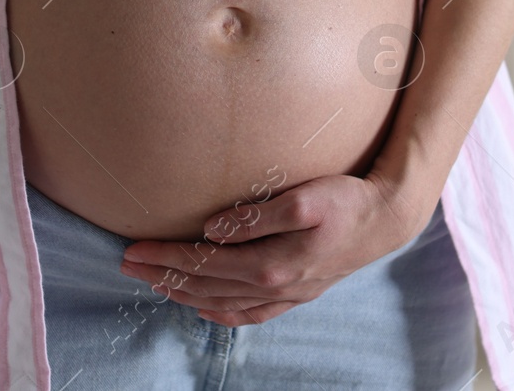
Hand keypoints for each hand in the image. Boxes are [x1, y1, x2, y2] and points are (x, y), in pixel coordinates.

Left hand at [116, 171, 435, 326]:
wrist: (387, 220)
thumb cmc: (345, 200)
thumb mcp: (304, 199)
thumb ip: (257, 215)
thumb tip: (212, 228)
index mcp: (272, 264)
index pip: (203, 263)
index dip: (166, 256)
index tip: (133, 248)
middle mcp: (275, 286)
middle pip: (206, 285)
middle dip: (163, 275)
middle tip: (127, 264)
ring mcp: (286, 294)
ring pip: (223, 302)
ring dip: (184, 293)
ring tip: (153, 283)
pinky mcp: (297, 293)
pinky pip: (250, 314)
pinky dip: (222, 314)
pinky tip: (204, 309)